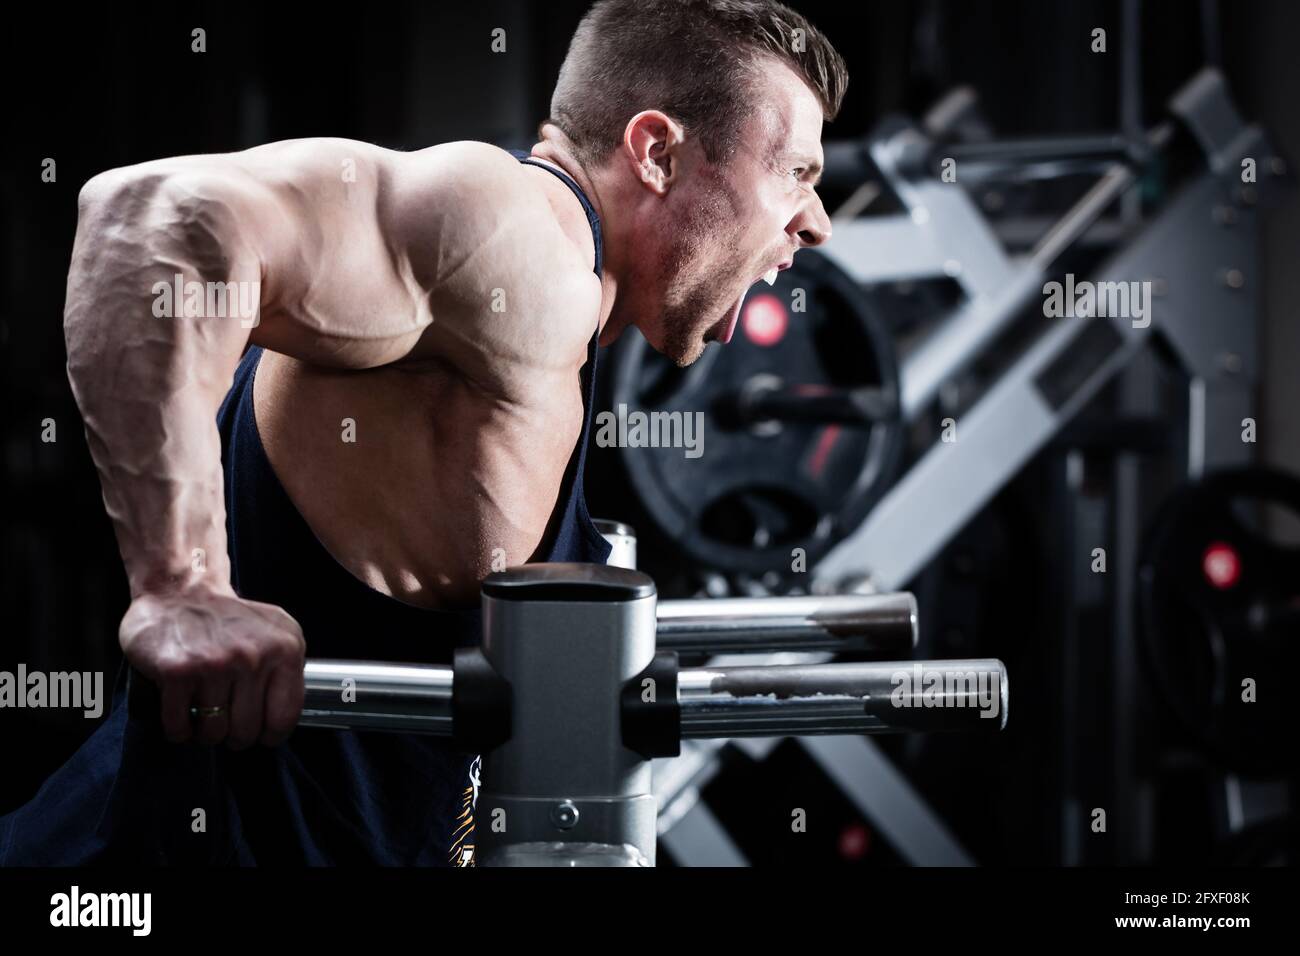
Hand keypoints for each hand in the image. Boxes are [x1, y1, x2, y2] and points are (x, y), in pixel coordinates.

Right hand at [119, 586, 305, 748]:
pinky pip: (179, 726)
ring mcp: (215, 663)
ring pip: (213, 733)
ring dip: (203, 732)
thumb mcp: (278, 635)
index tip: (259, 734)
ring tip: (201, 713)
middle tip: (224, 721)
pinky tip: (180, 710)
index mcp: (285, 647)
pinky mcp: (177, 671)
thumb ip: (288, 674)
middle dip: (233, 736)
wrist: (179, 591)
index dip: (269, 735)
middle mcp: (254, 655)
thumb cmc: (229, 620)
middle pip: (246, 731)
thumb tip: (283, 723)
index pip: (284, 717)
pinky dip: (177, 728)